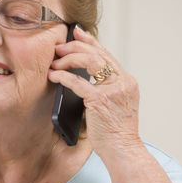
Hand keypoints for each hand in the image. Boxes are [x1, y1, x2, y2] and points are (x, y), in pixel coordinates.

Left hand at [48, 26, 141, 158]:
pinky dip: (63, 76)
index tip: (77, 32)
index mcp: (127, 81)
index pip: (106, 55)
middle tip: (58, 49)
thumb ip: (105, 89)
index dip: (90, 41)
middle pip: (97, 54)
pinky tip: (54, 75)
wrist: (124, 150)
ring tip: (55, 62)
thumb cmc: (116, 132)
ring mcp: (113, 90)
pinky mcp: (101, 100)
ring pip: (90, 61)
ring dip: (69, 58)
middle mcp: (123, 82)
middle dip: (74, 47)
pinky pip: (78, 82)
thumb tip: (82, 77)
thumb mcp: (115, 105)